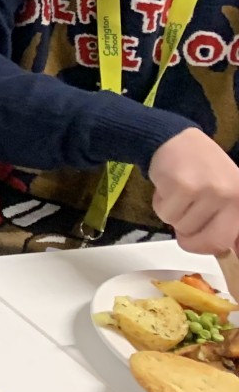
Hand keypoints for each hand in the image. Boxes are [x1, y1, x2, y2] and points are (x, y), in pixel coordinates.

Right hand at [150, 129, 238, 254]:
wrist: (175, 139)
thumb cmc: (201, 169)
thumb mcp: (225, 193)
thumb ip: (227, 221)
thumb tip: (226, 252)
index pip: (229, 241)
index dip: (211, 248)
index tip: (203, 247)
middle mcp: (231, 197)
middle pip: (207, 241)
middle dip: (190, 239)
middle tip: (182, 227)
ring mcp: (207, 191)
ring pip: (181, 227)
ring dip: (173, 215)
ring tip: (178, 194)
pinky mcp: (182, 186)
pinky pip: (164, 213)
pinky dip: (160, 204)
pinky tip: (167, 187)